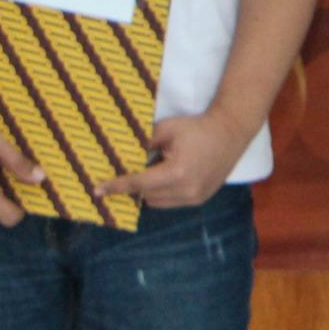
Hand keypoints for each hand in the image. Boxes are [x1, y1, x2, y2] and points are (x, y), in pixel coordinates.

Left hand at [98, 111, 253, 210]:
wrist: (231, 131)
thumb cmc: (197, 127)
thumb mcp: (166, 129)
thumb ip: (143, 144)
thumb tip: (120, 155)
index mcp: (177, 172)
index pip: (138, 183)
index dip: (116, 186)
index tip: (97, 190)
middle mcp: (186, 190)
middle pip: (146, 196)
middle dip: (133, 186)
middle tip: (124, 172)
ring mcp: (195, 197)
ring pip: (158, 202)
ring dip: (148, 191)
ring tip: (149, 171)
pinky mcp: (200, 199)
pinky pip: (172, 202)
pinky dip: (162, 193)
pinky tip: (164, 176)